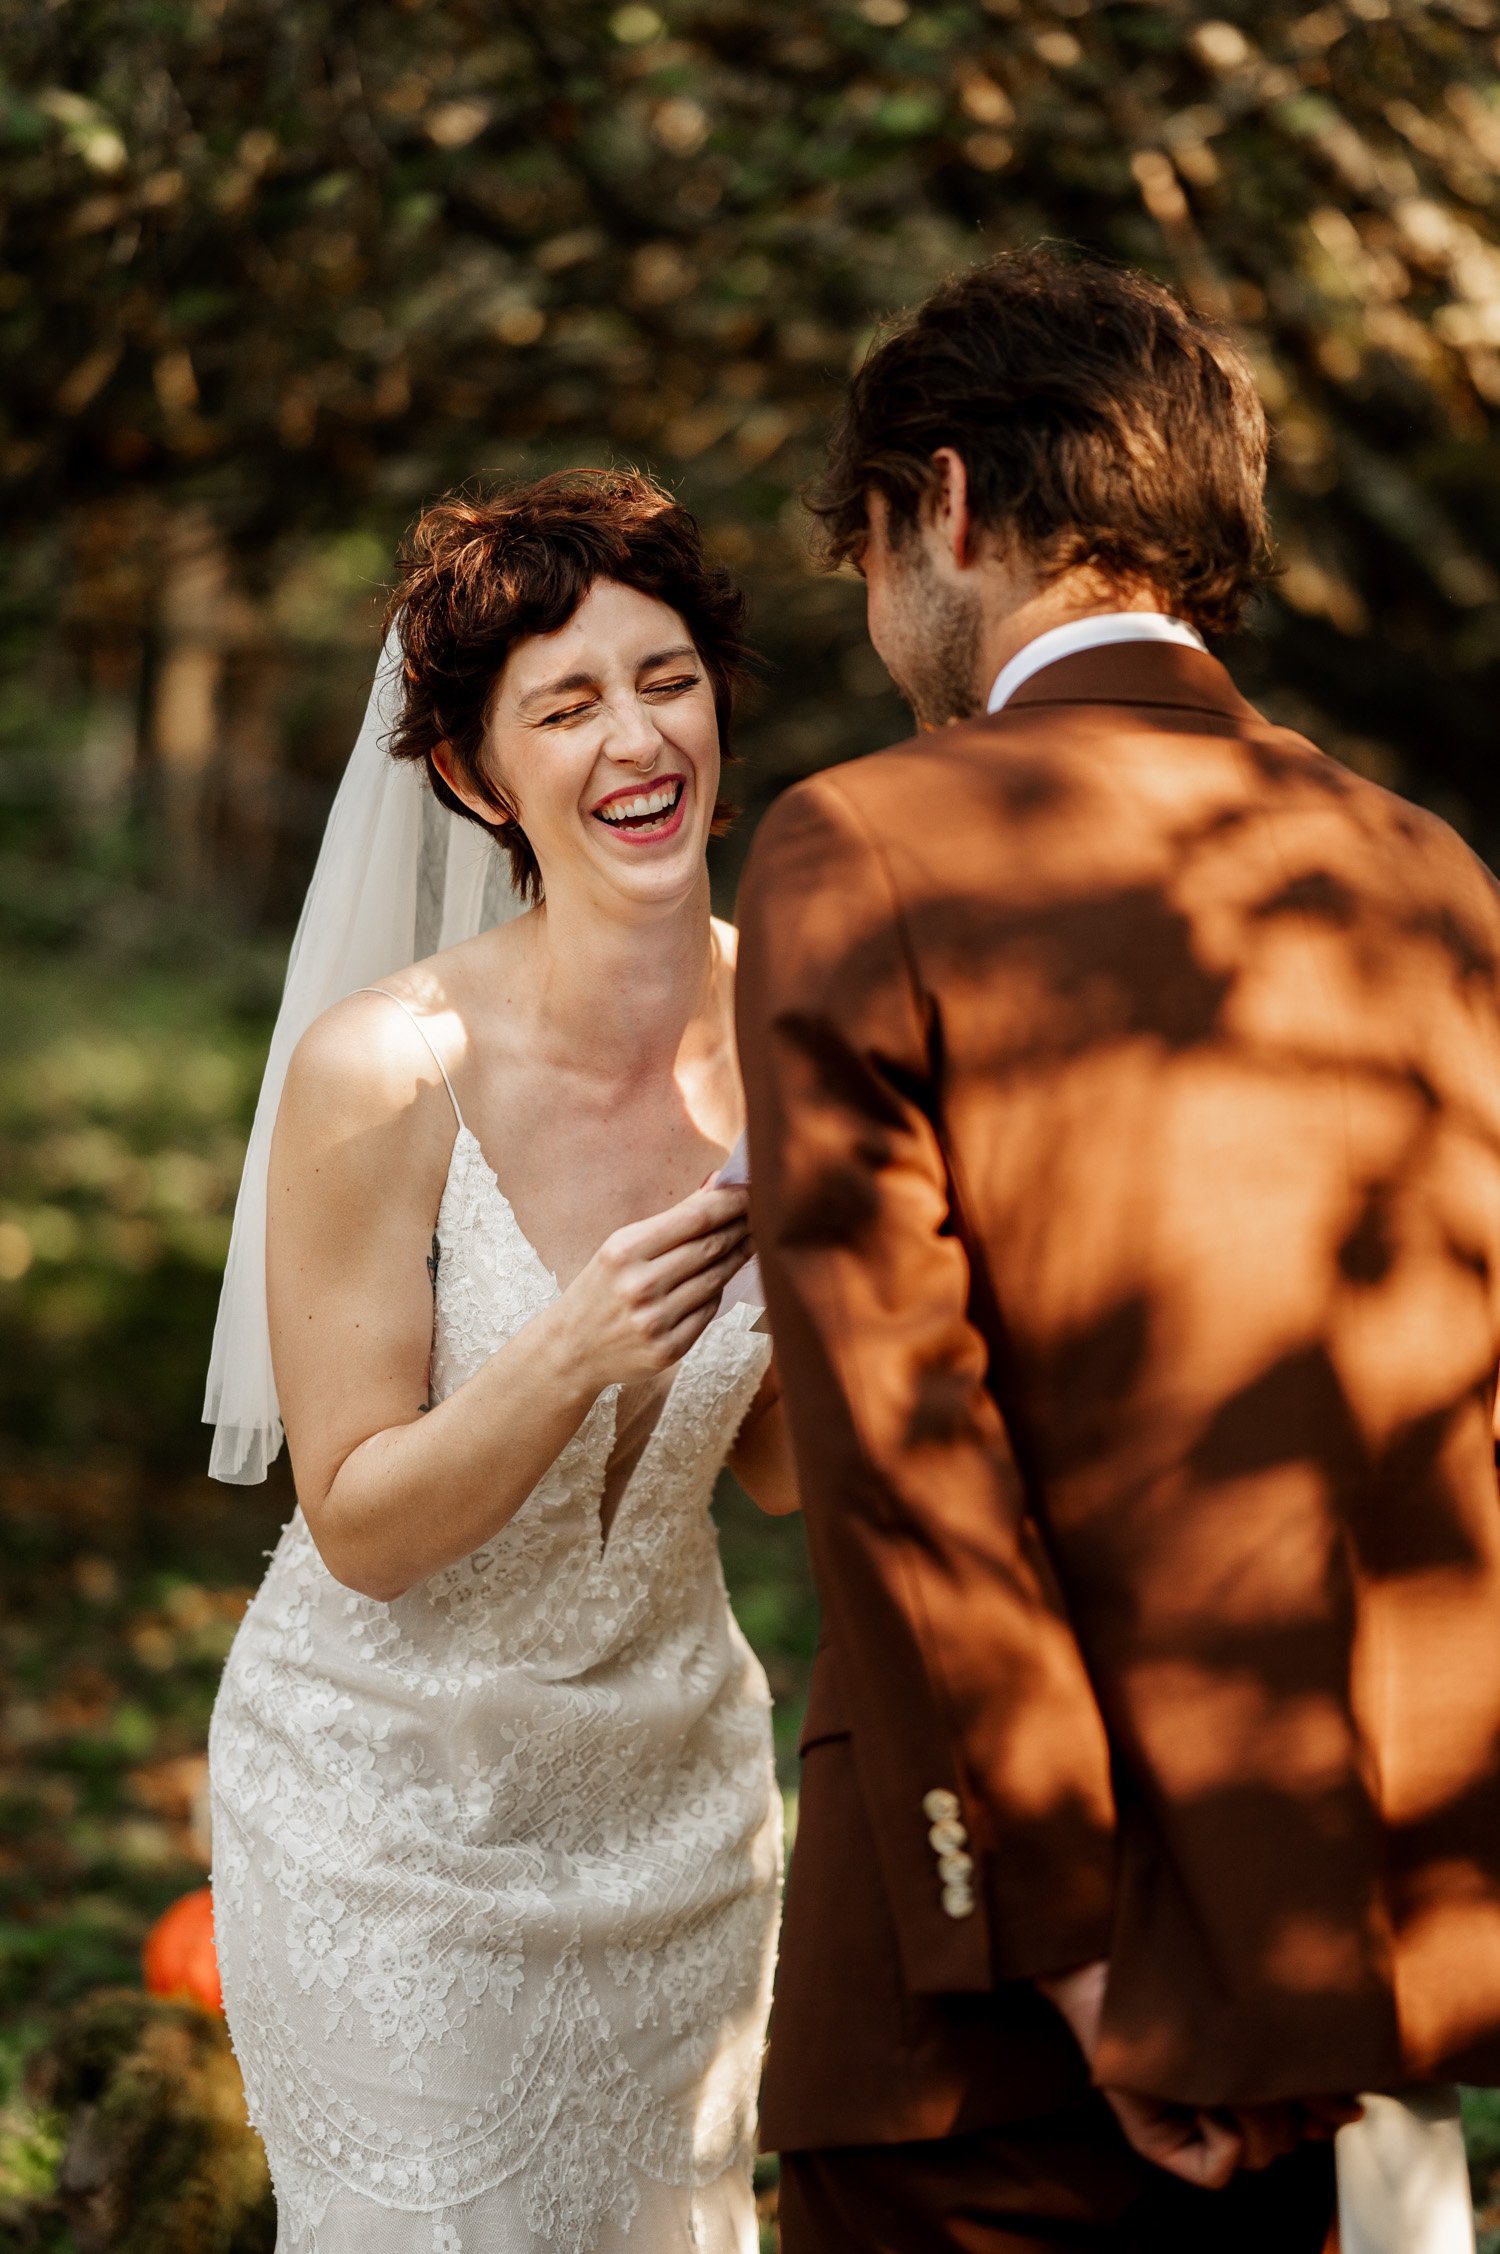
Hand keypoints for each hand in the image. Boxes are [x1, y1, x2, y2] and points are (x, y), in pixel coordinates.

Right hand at [558, 1184, 750, 1392]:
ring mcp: (655, 1320)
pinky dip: (717, 1292)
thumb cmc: (601, 1289)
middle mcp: (639, 1285)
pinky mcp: (668, 1349)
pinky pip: (709, 1311)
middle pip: (710, 1247)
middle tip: (760, 1215)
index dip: (730, 1203)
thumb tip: (716, 1187)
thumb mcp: (621, 1247)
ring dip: (737, 1258)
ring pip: (715, 1279)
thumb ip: (671, 1220)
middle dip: (741, 1227)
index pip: (694, 1219)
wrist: (572, 1349)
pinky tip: (720, 1279)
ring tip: (750, 1242)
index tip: (751, 1191)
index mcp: (624, 1250)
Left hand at [1036, 1962, 1361, 2188]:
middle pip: (1288, 2141)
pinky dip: (1222, 2141)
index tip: (1330, 2090)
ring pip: (1261, 2156)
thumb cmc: (1188, 1970)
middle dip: (1284, 2104)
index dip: (1323, 2112)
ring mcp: (1188, 2124)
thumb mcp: (1260, 2017)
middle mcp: (1221, 2105)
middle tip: (1259, 2062)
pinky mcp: (1157, 2139)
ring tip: (1227, 2066)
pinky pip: (1216, 2172)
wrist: (1107, 1949)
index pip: (1311, 2125)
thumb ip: (1308, 2068)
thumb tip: (1353, 2113)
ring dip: (1255, 2115)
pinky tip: (1201, 2095)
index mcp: (1247, 2075)